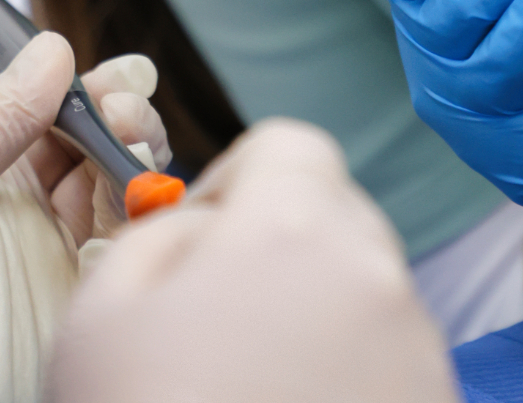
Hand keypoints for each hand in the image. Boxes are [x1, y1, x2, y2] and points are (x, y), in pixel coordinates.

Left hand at [0, 32, 169, 402]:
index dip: (94, 91)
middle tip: (124, 111)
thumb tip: (50, 51)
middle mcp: (32, 214)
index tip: (124, 74)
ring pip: (125, 188)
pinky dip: (144, 210)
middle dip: (125, 116)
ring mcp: (63, 257)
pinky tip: (134, 191)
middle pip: (102, 147)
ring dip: (139, 152)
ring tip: (132, 143)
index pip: (55, 120)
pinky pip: (133, 245)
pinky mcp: (88, 301)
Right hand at [48, 119, 458, 402]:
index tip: (197, 245)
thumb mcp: (101, 319)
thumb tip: (206, 220)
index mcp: (297, 228)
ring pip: (364, 291)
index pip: (289, 145)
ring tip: (253, 392)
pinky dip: (348, 378)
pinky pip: (391, 361)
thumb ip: (160, 233)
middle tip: (215, 328)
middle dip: (277, 249)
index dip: (233, 180)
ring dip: (314, 317)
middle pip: (334, 214)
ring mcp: (421, 352)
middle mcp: (377, 275)